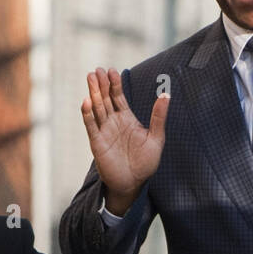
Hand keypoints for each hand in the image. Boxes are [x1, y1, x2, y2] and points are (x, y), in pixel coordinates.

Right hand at [80, 67, 168, 215]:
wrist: (134, 183)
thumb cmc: (145, 163)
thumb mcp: (156, 138)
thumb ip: (159, 117)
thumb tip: (166, 96)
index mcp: (126, 118)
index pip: (118, 96)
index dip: (115, 84)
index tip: (112, 71)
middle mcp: (113, 122)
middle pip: (105, 99)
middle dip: (101, 84)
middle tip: (97, 70)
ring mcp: (104, 132)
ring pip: (97, 108)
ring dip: (93, 94)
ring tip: (90, 78)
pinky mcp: (97, 143)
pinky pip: (91, 126)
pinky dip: (88, 114)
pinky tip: (86, 102)